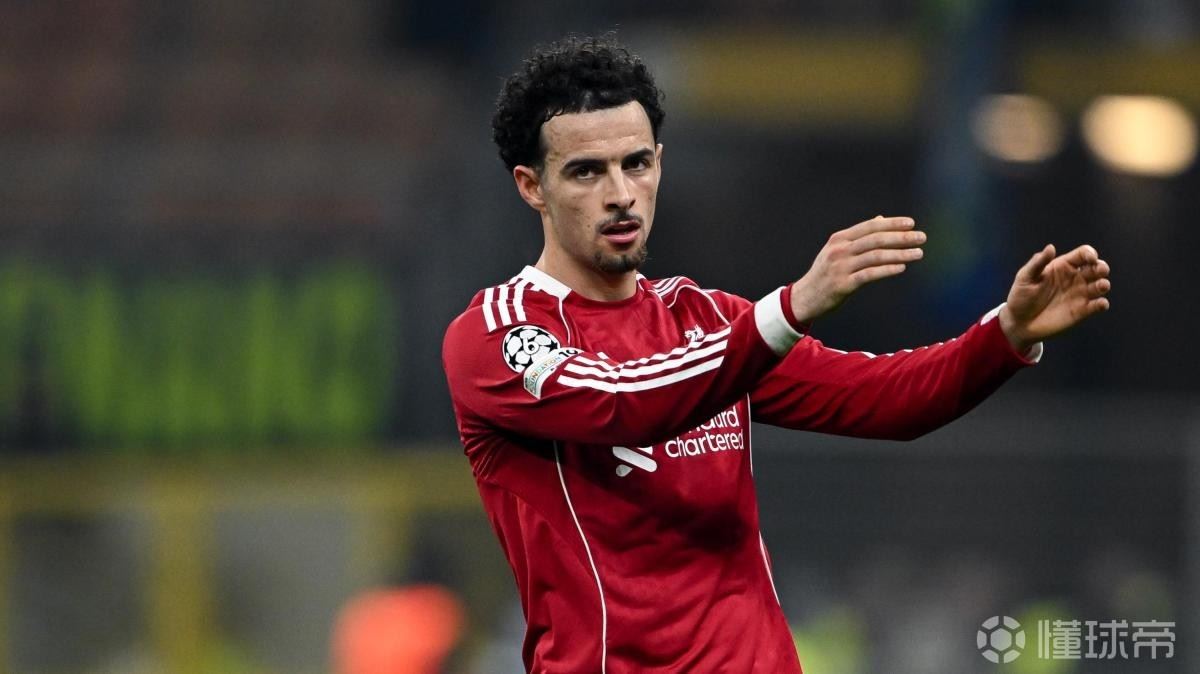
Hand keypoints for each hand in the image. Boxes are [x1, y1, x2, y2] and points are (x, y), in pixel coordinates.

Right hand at [790, 216, 924, 323]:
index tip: (911, 223)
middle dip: (901, 237)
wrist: (804, 298)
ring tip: (918, 253)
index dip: (892, 223)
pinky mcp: (843, 285)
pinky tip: (902, 267)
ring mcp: (841, 267)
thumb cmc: (825, 273)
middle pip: (876, 239)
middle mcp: (840, 250)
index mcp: (839, 239)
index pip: (870, 226)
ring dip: (900, 253)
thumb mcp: (837, 251)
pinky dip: (887, 270)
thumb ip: (859, 236)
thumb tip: (881, 219)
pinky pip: (869, 274)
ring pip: (876, 256)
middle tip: (921, 237)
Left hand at [999, 244, 1110, 352]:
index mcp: (1063, 266)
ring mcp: (1080, 294)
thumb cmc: (1020, 296)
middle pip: (1096, 268)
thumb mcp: (1025, 277)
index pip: (1082, 254)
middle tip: (1100, 270)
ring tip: (1100, 286)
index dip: (1090, 253)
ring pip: (1100, 285)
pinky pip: (1097, 305)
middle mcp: (1075, 278)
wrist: (1019, 322)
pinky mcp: (1082, 311)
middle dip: (1102, 267)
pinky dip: (1102, 304)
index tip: (1090, 258)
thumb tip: (1051, 247)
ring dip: (1104, 285)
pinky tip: (1100, 304)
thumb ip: (1038, 263)